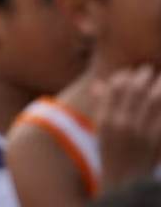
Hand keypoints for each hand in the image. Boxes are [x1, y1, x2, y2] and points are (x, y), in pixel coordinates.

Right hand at [95, 65, 160, 188]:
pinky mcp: (156, 140)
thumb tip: (98, 85)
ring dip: (158, 85)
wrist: (124, 182)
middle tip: (148, 70)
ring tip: (159, 79)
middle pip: (134, 90)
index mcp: (106, 119)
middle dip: (143, 76)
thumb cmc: (111, 154)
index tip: (130, 72)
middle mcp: (122, 123)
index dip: (124, 75)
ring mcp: (141, 132)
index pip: (115, 88)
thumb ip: (101, 106)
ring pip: (153, 99)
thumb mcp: (101, 130)